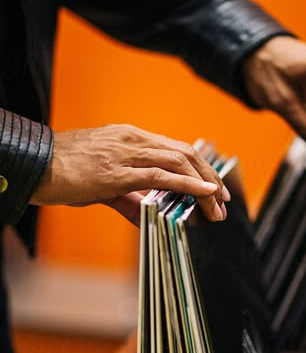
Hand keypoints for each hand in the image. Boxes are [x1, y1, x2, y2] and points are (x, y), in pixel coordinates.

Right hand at [31, 124, 230, 224]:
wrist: (34, 164)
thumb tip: (150, 214)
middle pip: (185, 153)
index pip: (176, 148)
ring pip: (179, 162)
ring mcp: (127, 153)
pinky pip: (161, 176)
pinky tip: (203, 194)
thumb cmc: (64, 170)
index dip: (200, 168)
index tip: (214, 189)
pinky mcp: (118, 172)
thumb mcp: (102, 182)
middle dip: (210, 177)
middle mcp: (133, 140)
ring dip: (204, 185)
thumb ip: (129, 198)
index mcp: (131, 137)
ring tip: (217, 206)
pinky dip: (188, 184)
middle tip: (223, 201)